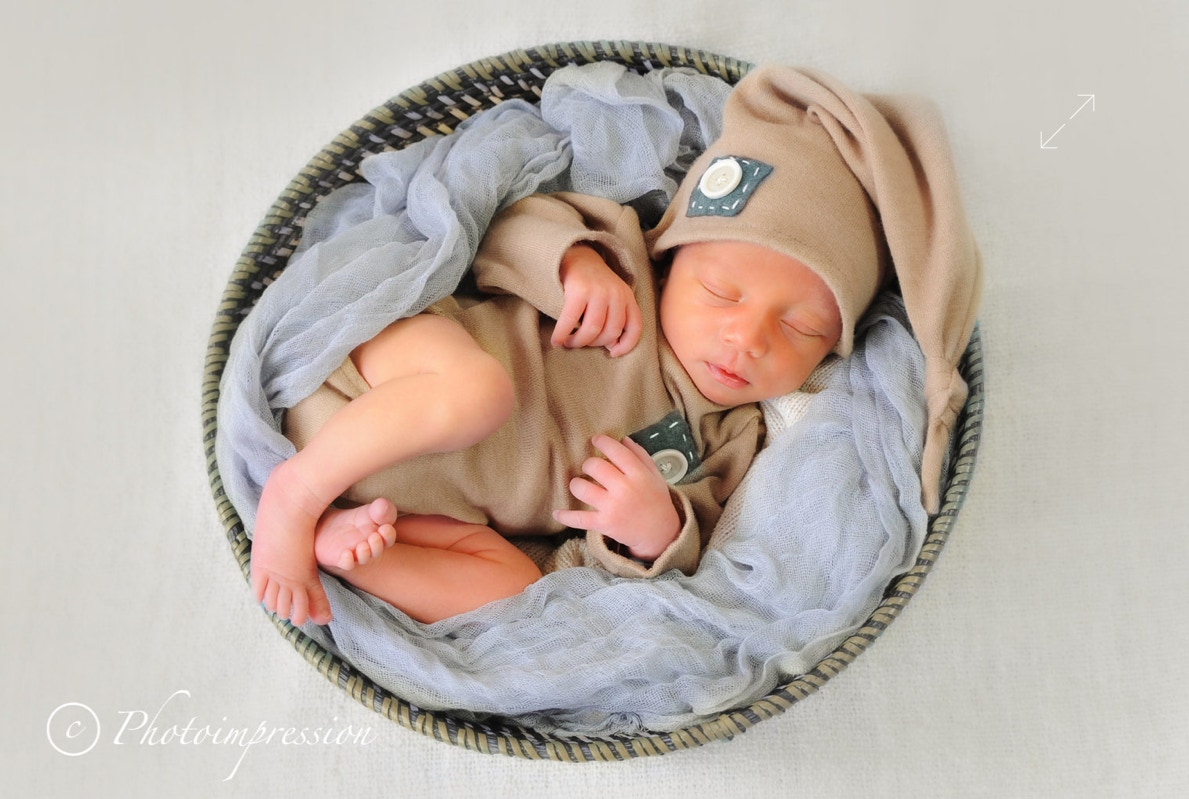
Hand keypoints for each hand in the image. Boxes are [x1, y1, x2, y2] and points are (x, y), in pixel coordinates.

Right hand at [552, 244, 642, 356]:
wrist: (577, 256)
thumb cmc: (593, 284)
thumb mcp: (612, 298)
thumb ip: (614, 319)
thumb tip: (612, 347)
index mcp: (627, 297)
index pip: (634, 327)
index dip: (626, 345)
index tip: (612, 353)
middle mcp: (616, 294)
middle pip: (610, 332)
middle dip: (593, 344)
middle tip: (580, 343)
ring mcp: (598, 291)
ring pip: (592, 330)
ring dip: (578, 342)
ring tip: (568, 342)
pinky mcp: (579, 290)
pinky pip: (571, 321)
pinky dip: (562, 334)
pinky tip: (556, 340)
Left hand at [553, 434, 680, 561]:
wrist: (660, 533)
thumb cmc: (656, 500)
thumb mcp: (654, 475)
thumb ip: (640, 456)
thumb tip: (623, 439)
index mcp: (638, 475)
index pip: (616, 451)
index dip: (602, 442)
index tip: (595, 440)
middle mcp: (625, 489)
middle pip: (595, 466)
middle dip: (588, 464)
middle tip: (590, 468)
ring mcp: (613, 507)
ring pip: (582, 488)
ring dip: (576, 484)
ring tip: (580, 486)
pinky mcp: (604, 524)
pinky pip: (579, 519)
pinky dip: (566, 516)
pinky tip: (556, 513)